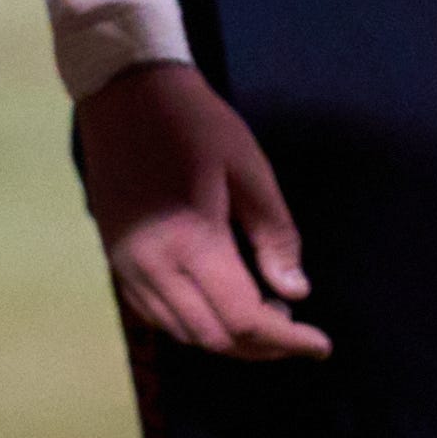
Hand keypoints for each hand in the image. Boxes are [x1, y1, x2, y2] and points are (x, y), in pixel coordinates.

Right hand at [76, 62, 328, 361]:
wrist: (123, 91)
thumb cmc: (194, 121)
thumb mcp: (249, 168)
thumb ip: (275, 235)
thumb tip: (295, 292)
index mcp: (191, 240)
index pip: (243, 318)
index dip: (287, 340)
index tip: (320, 343)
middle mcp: (152, 265)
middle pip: (213, 337)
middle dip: (261, 346)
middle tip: (296, 329)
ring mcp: (127, 265)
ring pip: (182, 332)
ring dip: (227, 338)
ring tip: (264, 316)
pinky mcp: (116, 259)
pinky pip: (157, 313)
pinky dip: (194, 323)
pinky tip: (219, 304)